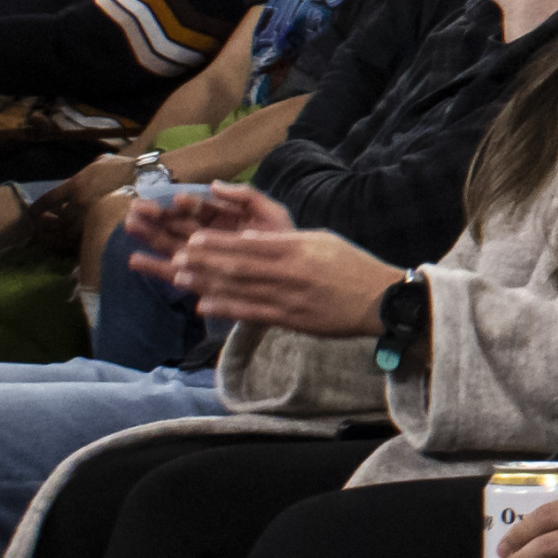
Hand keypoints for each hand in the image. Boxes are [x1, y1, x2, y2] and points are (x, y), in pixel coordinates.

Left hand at [164, 194, 390, 339]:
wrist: (380, 301)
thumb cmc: (351, 266)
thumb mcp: (323, 241)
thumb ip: (286, 240)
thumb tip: (249, 238)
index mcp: (300, 248)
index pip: (250, 243)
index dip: (219, 243)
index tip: (193, 239)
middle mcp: (291, 271)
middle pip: (238, 266)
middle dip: (205, 262)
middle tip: (177, 257)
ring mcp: (289, 297)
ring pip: (240, 289)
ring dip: (207, 284)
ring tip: (181, 278)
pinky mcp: (290, 319)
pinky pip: (251, 313)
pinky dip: (225, 308)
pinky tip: (204, 304)